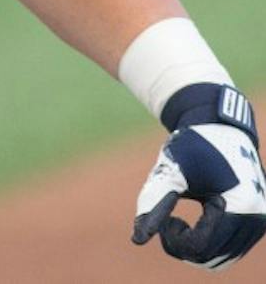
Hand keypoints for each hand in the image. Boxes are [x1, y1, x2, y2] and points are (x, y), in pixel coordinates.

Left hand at [133, 85, 265, 269]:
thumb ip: (152, 202)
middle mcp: (256, 219)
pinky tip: (191, 225)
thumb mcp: (170, 171)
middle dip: (180, 245)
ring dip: (192, 249)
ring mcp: (258, 224)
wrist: (220, 129)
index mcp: (240, 205)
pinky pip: (228, 252)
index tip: (164, 217)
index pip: (200, 246)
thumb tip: (137, 240)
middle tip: (166, 220)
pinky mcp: (254, 225)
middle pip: (209, 259)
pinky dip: (204, 247)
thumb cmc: (193, 146)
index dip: (172, 238)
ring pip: (220, 261)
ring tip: (176, 221)